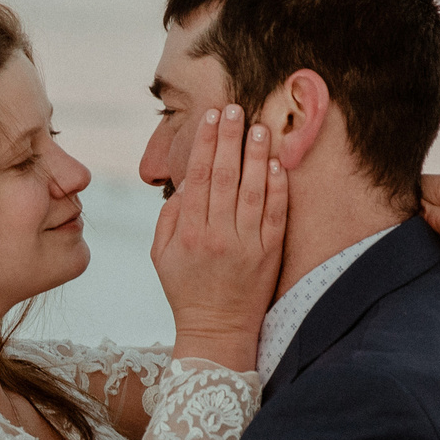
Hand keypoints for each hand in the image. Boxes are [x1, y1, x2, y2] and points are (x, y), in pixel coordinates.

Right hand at [151, 105, 286, 371]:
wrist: (217, 330)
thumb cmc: (185, 290)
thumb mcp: (161, 256)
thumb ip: (169, 217)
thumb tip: (185, 182)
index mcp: (189, 232)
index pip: (197, 176)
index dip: (204, 142)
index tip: (210, 117)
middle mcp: (218, 235)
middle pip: (225, 176)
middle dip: (230, 138)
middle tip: (235, 108)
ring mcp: (247, 245)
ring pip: (254, 190)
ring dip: (257, 156)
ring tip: (260, 127)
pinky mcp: (270, 254)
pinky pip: (276, 214)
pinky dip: (278, 188)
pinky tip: (278, 165)